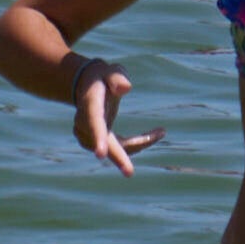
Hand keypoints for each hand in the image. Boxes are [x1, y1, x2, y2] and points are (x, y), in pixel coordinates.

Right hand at [64, 58, 147, 174]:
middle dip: (117, 158)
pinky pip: (120, 149)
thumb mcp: (109, 71)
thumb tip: (126, 89)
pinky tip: (156, 134)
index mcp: (90, 106)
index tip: (100, 154)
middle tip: (129, 173)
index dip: (98, 138)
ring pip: (117, 148)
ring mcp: (90, 137)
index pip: (94, 123)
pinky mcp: (100, 143)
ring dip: (140, 143)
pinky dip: (138, 144)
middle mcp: (86, 125)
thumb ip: (117, 77)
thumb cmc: (102, 77)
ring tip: (160, 132)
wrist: (85, 85)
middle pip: (104, 144)